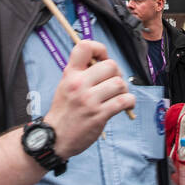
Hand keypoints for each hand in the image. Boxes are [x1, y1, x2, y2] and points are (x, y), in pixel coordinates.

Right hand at [44, 39, 135, 159]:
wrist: (55, 137)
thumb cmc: (64, 111)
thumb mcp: (65, 85)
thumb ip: (81, 72)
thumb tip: (104, 61)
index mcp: (70, 74)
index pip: (85, 46)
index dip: (99, 49)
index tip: (102, 59)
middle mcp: (79, 84)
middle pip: (110, 65)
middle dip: (116, 73)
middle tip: (112, 82)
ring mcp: (89, 100)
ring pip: (119, 83)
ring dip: (123, 90)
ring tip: (117, 96)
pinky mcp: (99, 115)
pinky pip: (124, 100)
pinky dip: (129, 101)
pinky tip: (125, 104)